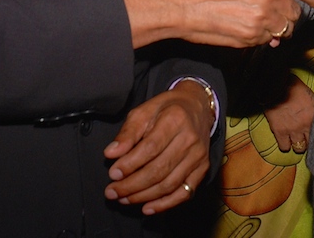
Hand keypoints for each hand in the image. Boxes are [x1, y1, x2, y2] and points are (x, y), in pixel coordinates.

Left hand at [103, 82, 211, 214]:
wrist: (197, 106)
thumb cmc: (167, 109)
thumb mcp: (144, 111)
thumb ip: (127, 133)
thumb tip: (111, 153)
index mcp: (175, 120)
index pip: (150, 148)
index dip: (130, 164)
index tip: (113, 173)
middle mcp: (190, 139)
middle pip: (159, 170)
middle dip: (132, 185)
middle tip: (113, 192)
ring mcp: (198, 156)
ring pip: (169, 184)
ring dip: (144, 196)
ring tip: (124, 198)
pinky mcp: (202, 169)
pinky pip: (184, 192)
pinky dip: (165, 204)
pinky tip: (147, 207)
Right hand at [120, 0, 313, 49]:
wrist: (182, 4)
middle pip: (296, 12)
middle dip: (292, 10)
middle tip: (281, 8)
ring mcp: (261, 21)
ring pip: (285, 28)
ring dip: (281, 24)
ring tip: (267, 19)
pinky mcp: (251, 38)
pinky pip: (268, 39)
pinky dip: (266, 34)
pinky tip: (254, 26)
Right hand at [263, 77, 313, 153]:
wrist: (276, 84)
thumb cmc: (294, 86)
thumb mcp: (311, 97)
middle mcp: (306, 124)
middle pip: (312, 143)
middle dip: (309, 142)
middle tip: (306, 138)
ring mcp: (293, 129)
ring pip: (299, 148)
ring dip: (298, 144)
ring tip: (296, 140)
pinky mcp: (280, 131)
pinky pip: (284, 147)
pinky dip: (285, 145)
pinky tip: (286, 141)